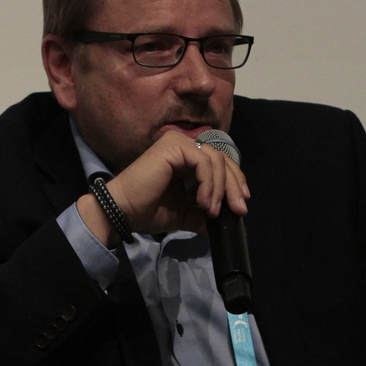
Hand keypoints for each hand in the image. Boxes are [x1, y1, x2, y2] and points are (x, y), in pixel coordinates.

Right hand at [77, 129, 248, 245]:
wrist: (124, 211)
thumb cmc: (148, 210)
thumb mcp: (186, 214)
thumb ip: (205, 215)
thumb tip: (226, 223)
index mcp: (187, 159)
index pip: (220, 164)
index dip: (235, 182)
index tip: (241, 205)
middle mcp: (184, 145)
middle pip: (223, 160)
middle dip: (234, 186)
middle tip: (239, 209)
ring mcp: (178, 142)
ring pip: (216, 160)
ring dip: (220, 189)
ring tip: (212, 211)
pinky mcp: (173, 146)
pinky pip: (203, 162)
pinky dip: (209, 184)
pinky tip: (204, 202)